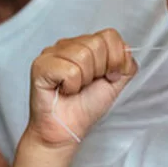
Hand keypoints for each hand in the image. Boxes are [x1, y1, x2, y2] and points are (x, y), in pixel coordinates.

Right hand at [27, 29, 137, 147]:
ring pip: (83, 55)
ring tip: (74, 88)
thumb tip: (127, 50)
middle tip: (87, 85)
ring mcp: (51, 53)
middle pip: (97, 44)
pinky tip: (63, 90)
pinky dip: (72, 86)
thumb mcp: (115, 83)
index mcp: (84, 44)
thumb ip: (125, 64)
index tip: (107, 77)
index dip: (115, 59)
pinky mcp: (40, 65)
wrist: (66, 131)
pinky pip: (70, 70)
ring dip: (84, 80)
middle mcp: (67, 44)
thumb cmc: (85, 107)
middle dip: (99, 71)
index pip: (110, 35)